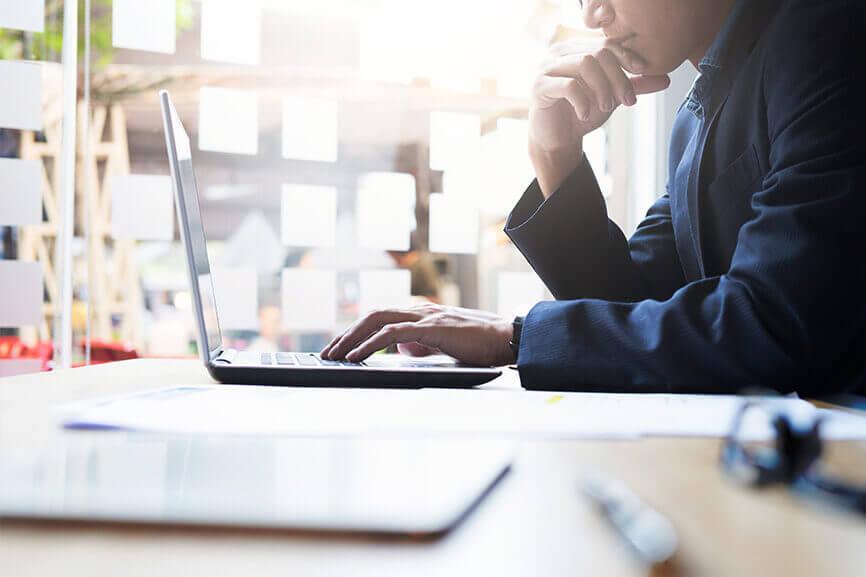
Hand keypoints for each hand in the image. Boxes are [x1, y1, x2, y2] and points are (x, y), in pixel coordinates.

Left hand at [320, 304, 515, 366]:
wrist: (508, 339)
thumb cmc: (482, 345)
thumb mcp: (444, 345)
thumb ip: (422, 344)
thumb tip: (402, 350)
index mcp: (422, 315)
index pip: (381, 318)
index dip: (357, 331)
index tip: (340, 347)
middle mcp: (420, 311)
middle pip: (373, 315)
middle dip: (347, 333)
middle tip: (328, 352)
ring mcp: (426, 317)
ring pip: (378, 320)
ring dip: (352, 338)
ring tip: (336, 355)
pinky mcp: (433, 328)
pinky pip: (393, 333)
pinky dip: (371, 344)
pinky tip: (358, 356)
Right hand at [529, 39, 670, 194]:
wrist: (557, 140)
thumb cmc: (581, 113)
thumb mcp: (612, 97)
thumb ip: (634, 86)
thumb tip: (666, 79)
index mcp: (576, 49)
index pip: (606, 43)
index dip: (626, 56)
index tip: (641, 72)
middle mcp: (559, 53)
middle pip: (598, 53)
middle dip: (617, 77)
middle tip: (627, 100)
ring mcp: (546, 68)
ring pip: (584, 64)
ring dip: (602, 88)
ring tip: (607, 107)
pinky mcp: (539, 87)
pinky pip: (567, 85)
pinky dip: (582, 101)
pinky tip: (585, 114)